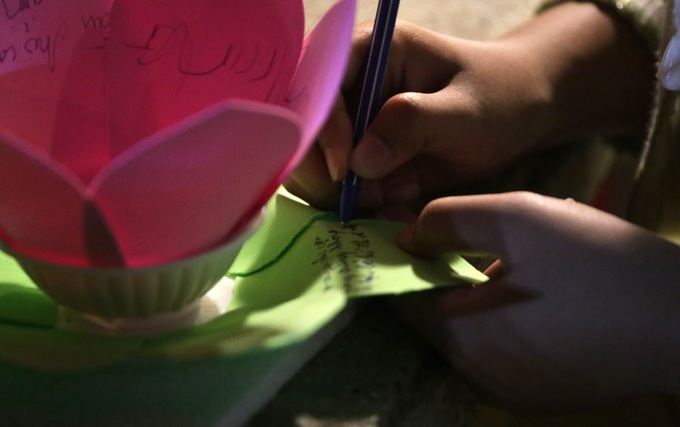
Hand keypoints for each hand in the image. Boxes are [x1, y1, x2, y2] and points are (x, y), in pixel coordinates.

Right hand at [285, 2, 653, 211]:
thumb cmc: (498, 97)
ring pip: (318, 166)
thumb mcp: (464, 109)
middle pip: (305, 131)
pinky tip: (405, 196)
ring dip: (351, 193)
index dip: (322, 130)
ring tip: (401, 193)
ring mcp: (354, 122)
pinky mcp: (363, 154)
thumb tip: (359, 162)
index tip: (345, 172)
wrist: (518, 116)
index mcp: (368, 51)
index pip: (319, 87)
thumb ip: (412, 124)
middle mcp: (350, 85)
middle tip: (370, 198)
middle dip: (329, 173)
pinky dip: (367, 202)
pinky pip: (345, 187)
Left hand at [391, 192, 679, 413]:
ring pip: (473, 332)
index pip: (401, 298)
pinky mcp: (542, 396)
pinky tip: (546, 296)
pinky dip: (508, 320)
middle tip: (484, 243)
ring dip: (482, 296)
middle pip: (437, 316)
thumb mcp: (516, 217)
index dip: (403, 261)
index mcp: (461, 339)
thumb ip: (447, 221)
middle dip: (448, 276)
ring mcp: (511, 392)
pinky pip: (504, 351)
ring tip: (523, 266)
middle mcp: (476, 378)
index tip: (414, 232)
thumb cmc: (596, 263)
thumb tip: (406, 239)